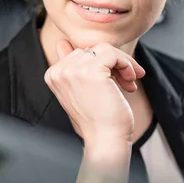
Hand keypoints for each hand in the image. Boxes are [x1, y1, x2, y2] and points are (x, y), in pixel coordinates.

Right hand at [44, 40, 145, 180]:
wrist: (105, 141)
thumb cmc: (96, 119)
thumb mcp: (79, 90)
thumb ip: (70, 66)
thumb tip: (62, 42)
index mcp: (53, 74)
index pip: (80, 52)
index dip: (101, 63)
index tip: (115, 78)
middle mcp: (59, 70)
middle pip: (92, 48)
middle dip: (114, 63)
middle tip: (127, 81)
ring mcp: (72, 70)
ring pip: (105, 48)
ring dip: (123, 63)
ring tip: (130, 81)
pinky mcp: (91, 71)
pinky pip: (113, 53)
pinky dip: (126, 63)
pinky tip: (130, 81)